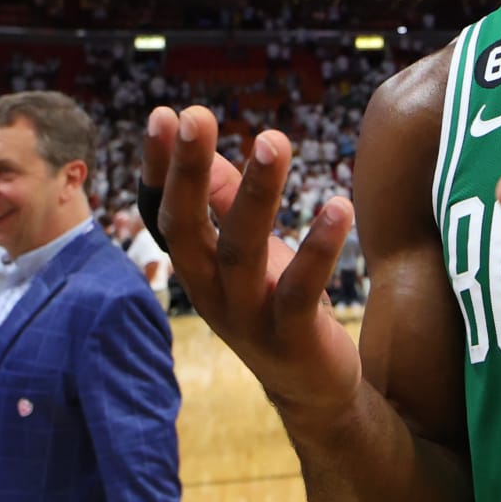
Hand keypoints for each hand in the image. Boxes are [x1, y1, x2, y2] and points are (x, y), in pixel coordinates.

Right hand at [142, 107, 361, 427]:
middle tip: (194, 115)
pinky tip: (339, 205)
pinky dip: (319, 249)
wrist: (311, 387)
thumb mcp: (246, 247)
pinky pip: (302, 290)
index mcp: (196, 266)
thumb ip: (223, 198)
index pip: (166, 211)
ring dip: (257, 194)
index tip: (163, 114)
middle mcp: (210, 291)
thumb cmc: (274, 302)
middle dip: (187, 171)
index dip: (161, 167)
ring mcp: (247, 318)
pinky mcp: (291, 337)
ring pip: (243, 251)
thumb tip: (197, 140)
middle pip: (189, 228)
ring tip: (273, 140)